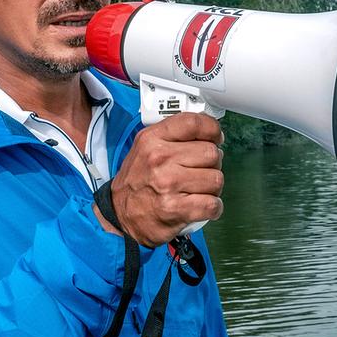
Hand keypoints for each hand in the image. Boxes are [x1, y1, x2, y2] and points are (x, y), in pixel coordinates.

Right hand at [98, 112, 224, 246]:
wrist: (120, 214)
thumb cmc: (137, 181)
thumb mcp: (146, 147)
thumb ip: (174, 135)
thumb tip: (209, 131)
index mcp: (152, 139)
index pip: (194, 123)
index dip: (212, 130)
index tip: (215, 138)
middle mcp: (159, 159)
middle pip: (211, 153)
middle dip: (212, 164)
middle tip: (200, 171)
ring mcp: (168, 184)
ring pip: (216, 179)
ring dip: (212, 188)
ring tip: (197, 189)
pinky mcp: (176, 209)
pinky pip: (213, 204)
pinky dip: (213, 207)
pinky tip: (201, 205)